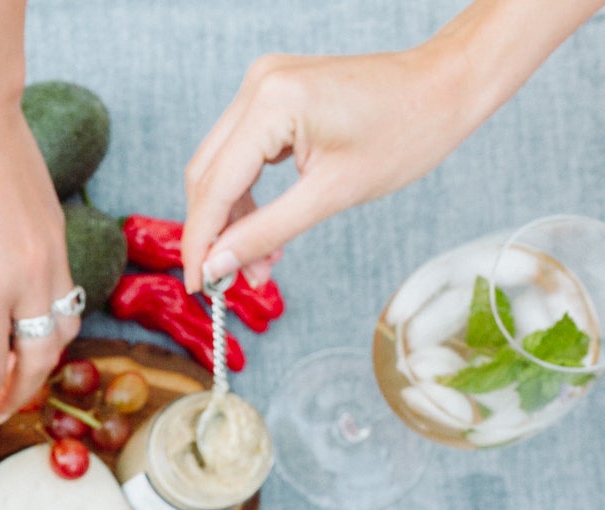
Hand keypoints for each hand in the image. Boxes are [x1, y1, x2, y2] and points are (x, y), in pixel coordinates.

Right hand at [180, 47, 473, 292]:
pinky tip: (266, 225)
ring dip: (233, 217)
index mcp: (271, 103)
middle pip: (207, 175)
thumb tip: (218, 265)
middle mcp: (257, 85)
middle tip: (233, 278)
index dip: (201, 242)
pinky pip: (241, 152)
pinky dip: (249, 192)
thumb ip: (267, 232)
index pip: (213, 186)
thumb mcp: (333, 193)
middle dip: (217, 232)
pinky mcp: (272, 94)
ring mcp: (262, 85)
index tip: (199, 286)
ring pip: (221, 166)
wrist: (446, 86)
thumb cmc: (408, 131)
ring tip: (260, 260)